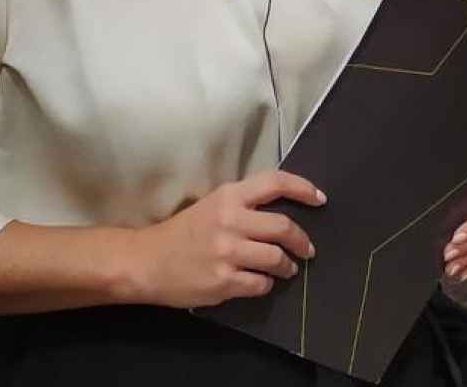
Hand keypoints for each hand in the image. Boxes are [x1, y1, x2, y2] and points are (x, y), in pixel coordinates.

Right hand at [129, 171, 323, 308]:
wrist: (145, 262)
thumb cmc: (182, 233)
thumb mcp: (212, 206)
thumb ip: (244, 205)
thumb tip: (282, 211)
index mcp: (228, 196)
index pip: (275, 182)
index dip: (303, 188)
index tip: (320, 199)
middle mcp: (230, 221)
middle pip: (283, 227)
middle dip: (302, 241)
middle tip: (307, 250)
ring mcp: (227, 253)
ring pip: (276, 259)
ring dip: (288, 266)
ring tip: (286, 268)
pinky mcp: (223, 281)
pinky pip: (261, 284)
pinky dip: (266, 284)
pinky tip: (259, 282)